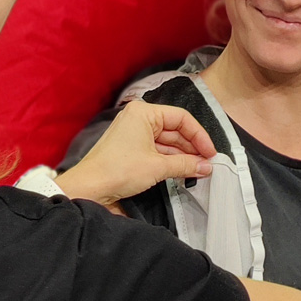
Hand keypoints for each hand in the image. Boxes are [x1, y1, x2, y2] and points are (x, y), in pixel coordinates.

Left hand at [56, 99, 216, 208]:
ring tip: (199, 170)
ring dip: (182, 155)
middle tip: (207, 164)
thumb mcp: (157, 167)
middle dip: (192, 147)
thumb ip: (186, 164)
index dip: (199, 136)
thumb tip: (206, 167)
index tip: (211, 153)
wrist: (89, 188)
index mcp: (144, 112)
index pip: (181, 118)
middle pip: (175, 129)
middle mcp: (138, 118)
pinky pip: (156, 150)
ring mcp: (133, 133)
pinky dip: (170, 160)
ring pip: (166, 141)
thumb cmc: (118, 170)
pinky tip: (183, 170)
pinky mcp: (130, 147)